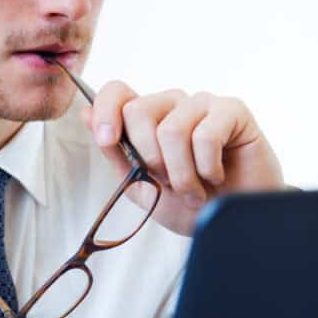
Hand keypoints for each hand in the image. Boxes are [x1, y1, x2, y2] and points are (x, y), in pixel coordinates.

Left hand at [82, 82, 284, 235]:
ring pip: (171, 129)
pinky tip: (215, 175)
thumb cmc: (187, 204)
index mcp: (147, 118)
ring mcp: (202, 104)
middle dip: (150, 159)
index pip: (117, 92)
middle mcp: (172, 105)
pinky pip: (206, 135)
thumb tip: (84, 112)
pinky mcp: (233, 111)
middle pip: (138, 111)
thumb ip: (114, 151)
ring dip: (181, 173)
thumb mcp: (140, 186)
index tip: (106, 141)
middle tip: (170, 184)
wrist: (228, 224)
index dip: (106, 111)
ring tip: (194, 190)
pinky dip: (206, 167)